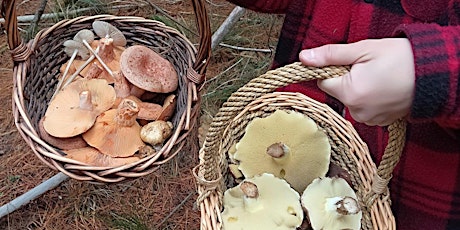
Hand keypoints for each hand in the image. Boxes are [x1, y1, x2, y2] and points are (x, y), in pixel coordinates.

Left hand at [299, 38, 414, 125]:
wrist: (434, 75)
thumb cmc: (401, 59)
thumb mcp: (362, 50)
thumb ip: (330, 55)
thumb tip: (304, 57)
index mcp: (350, 93)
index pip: (323, 83)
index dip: (332, 70)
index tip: (347, 63)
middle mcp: (357, 111)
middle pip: (338, 92)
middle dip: (347, 80)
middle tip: (368, 69)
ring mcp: (370, 119)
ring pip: (351, 101)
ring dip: (359, 89)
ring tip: (380, 78)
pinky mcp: (380, 122)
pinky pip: (364, 108)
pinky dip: (370, 99)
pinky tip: (385, 89)